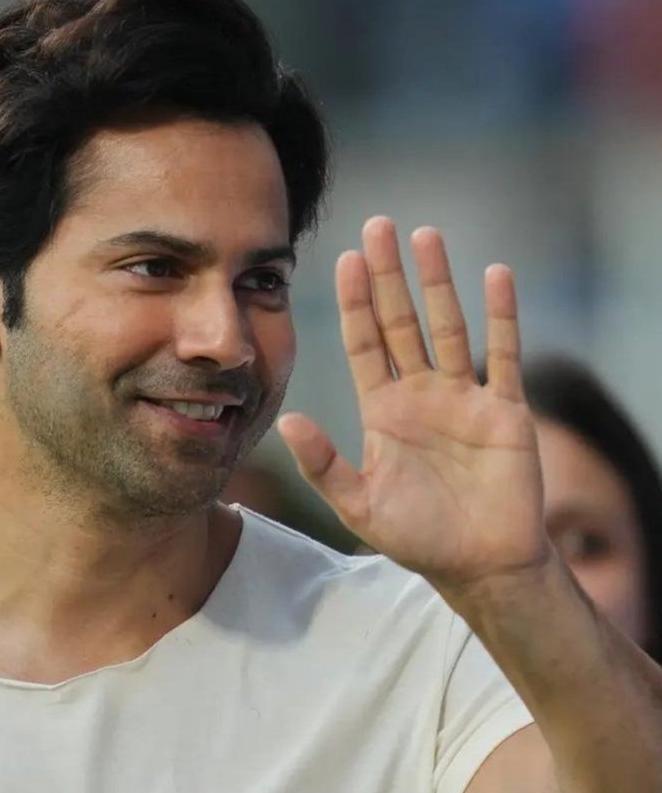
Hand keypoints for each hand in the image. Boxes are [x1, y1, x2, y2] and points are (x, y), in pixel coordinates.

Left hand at [278, 217, 546, 595]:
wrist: (479, 566)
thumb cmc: (417, 538)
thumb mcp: (358, 505)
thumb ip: (322, 464)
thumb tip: (286, 419)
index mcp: (384, 410)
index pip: (365, 343)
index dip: (354, 304)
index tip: (344, 259)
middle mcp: (422, 394)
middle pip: (402, 322)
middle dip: (389, 276)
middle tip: (378, 226)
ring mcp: (465, 398)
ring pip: (449, 326)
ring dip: (438, 282)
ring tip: (425, 235)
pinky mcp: (505, 410)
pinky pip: (504, 354)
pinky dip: (502, 316)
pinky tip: (495, 274)